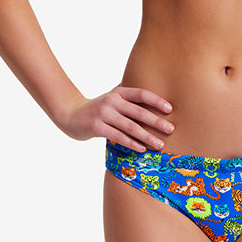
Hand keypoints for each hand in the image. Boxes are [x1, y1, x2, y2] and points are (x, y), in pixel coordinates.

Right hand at [55, 86, 173, 150]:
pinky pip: (118, 137)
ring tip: (160, 144)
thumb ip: (129, 98)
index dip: (156, 100)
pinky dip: (131, 143)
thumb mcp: (113, 98)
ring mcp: (104, 114)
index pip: (141, 94)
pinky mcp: (97, 127)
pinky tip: (142, 149)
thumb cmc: (98, 108)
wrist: (70, 114)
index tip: (170, 109)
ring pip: (130, 127)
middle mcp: (112, 101)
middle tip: (171, 129)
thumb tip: (155, 97)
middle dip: (156, 121)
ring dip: (147, 136)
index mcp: (119, 92)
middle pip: (138, 111)